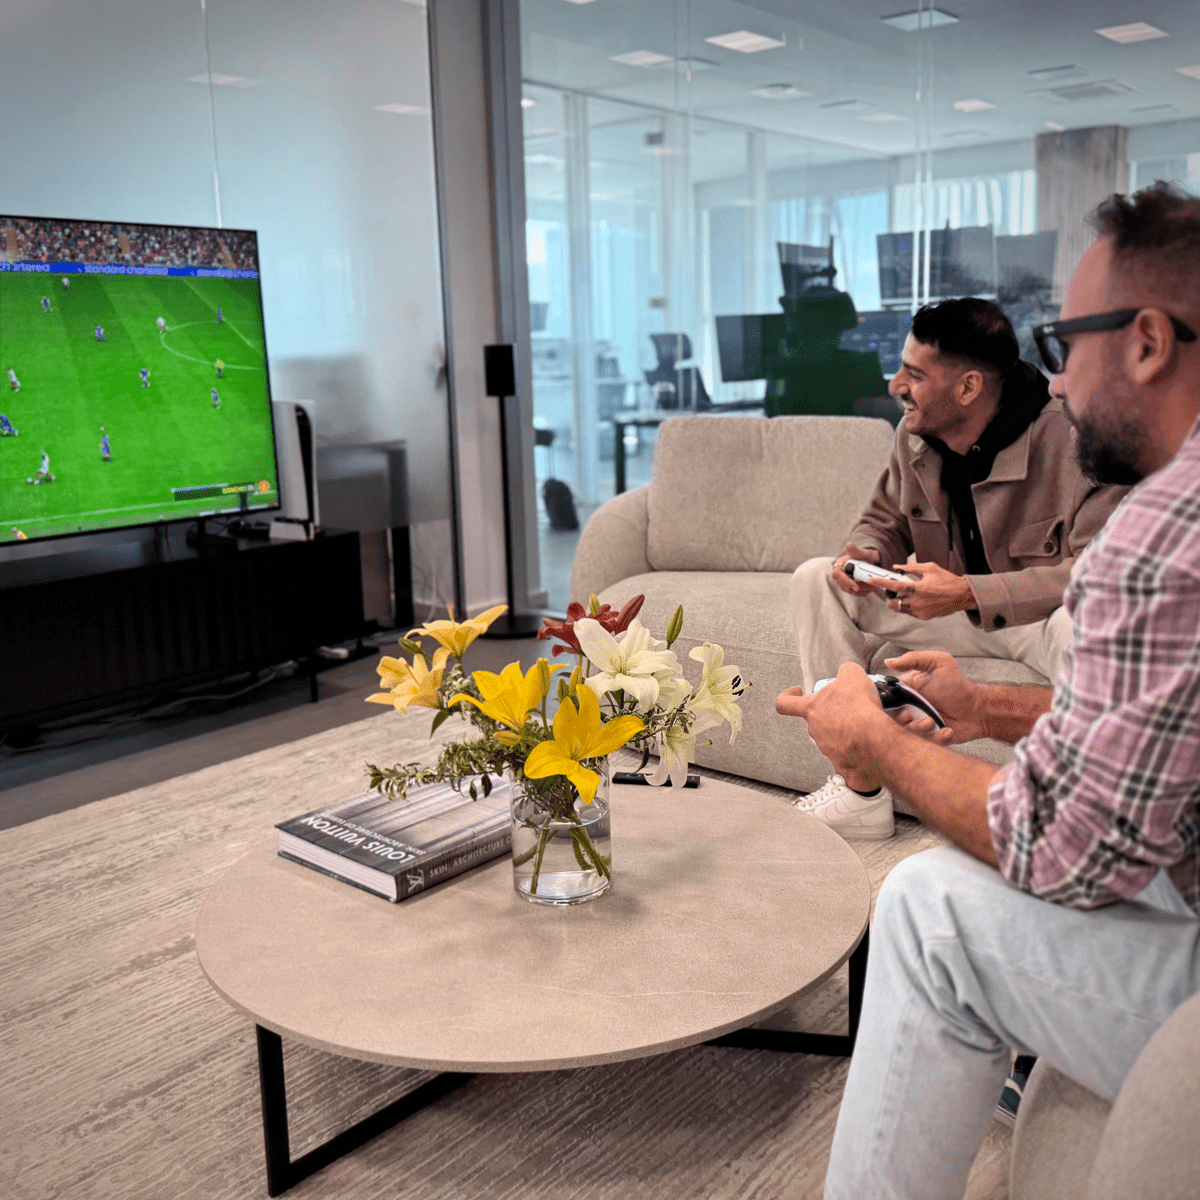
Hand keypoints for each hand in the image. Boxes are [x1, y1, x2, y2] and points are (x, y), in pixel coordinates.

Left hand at [777, 662, 890, 790]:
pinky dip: (858, 748)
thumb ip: (845, 671)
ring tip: (864, 723)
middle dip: (833, 713)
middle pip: (818, 720)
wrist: (873, 739)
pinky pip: (849, 755)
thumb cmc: (859, 708)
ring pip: (834, 737)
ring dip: (847, 730)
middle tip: (851, 707)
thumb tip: (847, 674)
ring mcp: (828, 748)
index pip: (785, 703)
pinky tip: (870, 740)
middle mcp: (815, 730)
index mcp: (812, 708)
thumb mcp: (852, 674)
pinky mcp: (843, 763)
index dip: (787, 696)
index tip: (796, 691)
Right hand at [832, 543, 880, 597]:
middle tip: (870, 586)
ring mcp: (844, 583)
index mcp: (839, 566)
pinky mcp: (850, 588)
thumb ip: (855, 550)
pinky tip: (871, 586)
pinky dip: (864, 591)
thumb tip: (849, 545)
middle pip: (844, 586)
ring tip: (872, 584)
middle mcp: (839, 576)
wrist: (868, 562)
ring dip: (863, 589)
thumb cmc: (864, 557)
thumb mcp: (861, 553)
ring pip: (851, 591)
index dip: (846, 581)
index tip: (856, 586)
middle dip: (857, 587)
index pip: (837, 575)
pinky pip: (856, 593)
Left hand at [865, 561, 974, 619]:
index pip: (895, 586)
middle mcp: (918, 602)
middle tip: (896, 592)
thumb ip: (911, 568)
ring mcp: (920, 611)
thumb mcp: (930, 568)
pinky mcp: (924, 617)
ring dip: (900, 602)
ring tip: (910, 595)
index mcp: (918, 588)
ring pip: (901, 609)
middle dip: (891, 598)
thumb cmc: (947, 580)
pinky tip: (919, 600)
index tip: (871, 580)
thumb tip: (897, 567)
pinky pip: (910, 612)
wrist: (962, 595)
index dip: (881, 583)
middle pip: (893, 604)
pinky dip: (910, 606)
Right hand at [882, 650, 985, 743]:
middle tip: (911, 716)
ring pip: (906, 734)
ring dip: (918, 729)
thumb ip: (914, 659)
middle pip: (891, 719)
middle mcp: (909, 709)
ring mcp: (919, 725)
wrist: (979, 708)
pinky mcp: (929, 739)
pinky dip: (936, 738)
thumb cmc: (959, 686)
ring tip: (932, 722)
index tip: (898, 705)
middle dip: (900, 720)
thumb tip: (888, 662)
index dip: (886, 705)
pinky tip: (946, 730)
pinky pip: (924, 745)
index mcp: (906, 692)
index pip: (886, 699)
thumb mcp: (939, 663)